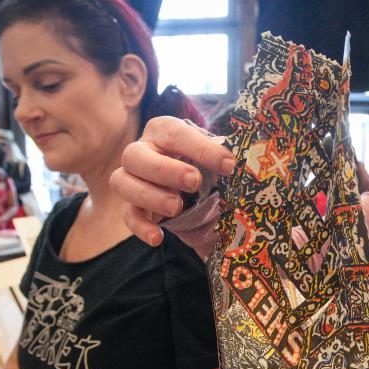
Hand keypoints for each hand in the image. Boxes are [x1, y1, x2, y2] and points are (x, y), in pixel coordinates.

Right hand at [111, 116, 233, 245]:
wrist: (207, 198)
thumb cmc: (211, 170)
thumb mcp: (220, 162)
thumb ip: (225, 160)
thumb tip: (246, 165)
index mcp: (165, 132)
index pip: (174, 133)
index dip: (200, 148)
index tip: (228, 165)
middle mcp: (143, 151)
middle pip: (135, 155)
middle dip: (165, 169)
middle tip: (194, 182)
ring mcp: (133, 179)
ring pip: (122, 182)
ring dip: (150, 196)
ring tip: (177, 207)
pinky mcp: (135, 207)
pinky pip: (128, 216)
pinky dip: (141, 227)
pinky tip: (159, 237)